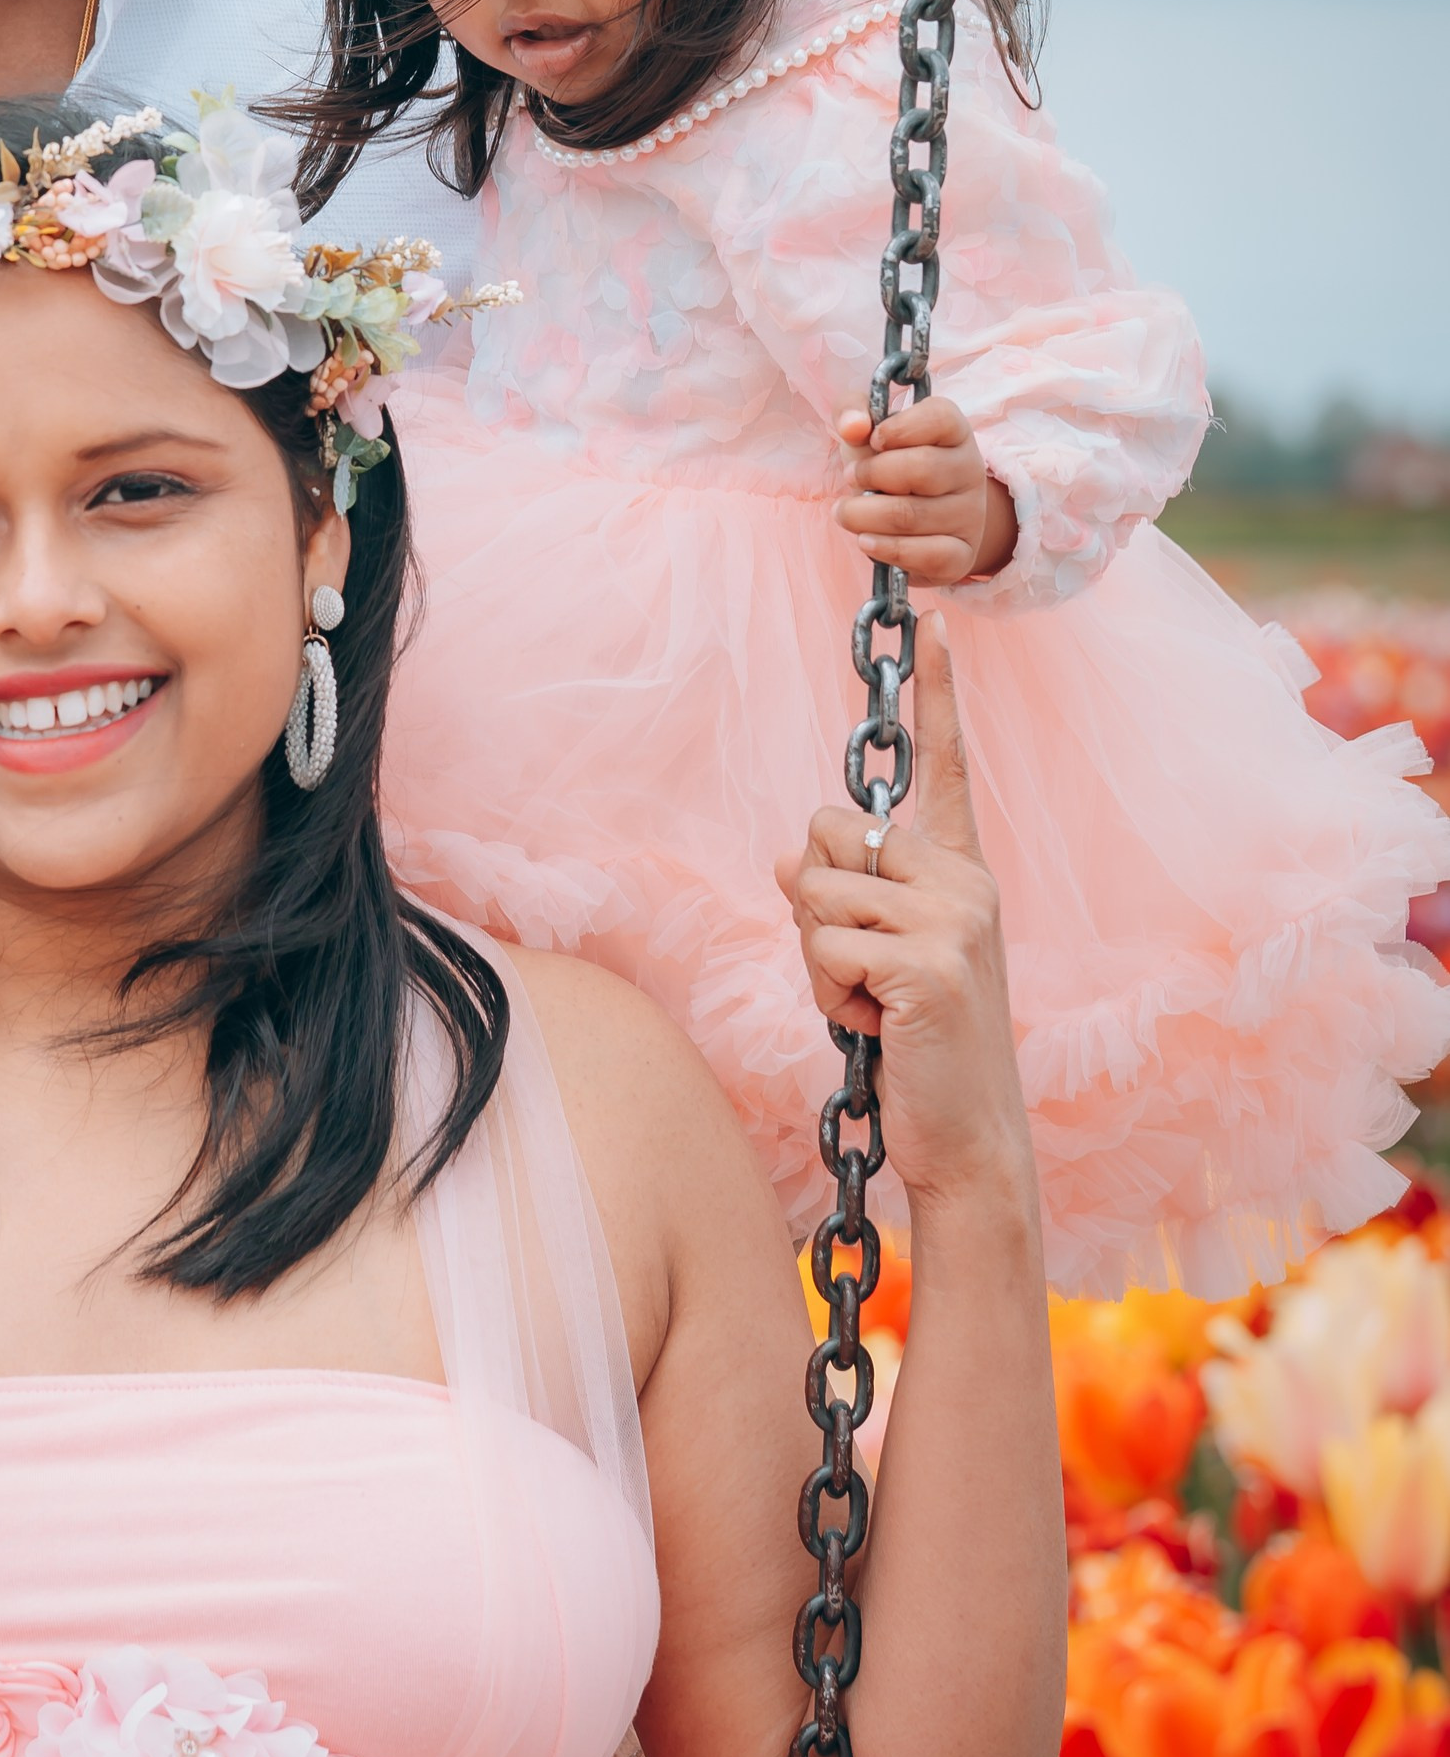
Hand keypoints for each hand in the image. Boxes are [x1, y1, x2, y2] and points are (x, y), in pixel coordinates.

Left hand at [774, 618, 1031, 1214]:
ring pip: (815, 893)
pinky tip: (879, 1028)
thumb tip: (790, 854)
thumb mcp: (869, 957)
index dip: (939, 695)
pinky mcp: (930, 964)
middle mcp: (966, 882)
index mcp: (960, 872)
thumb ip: (837, 895)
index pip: (948, 768)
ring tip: (872, 1006)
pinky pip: (825, 945)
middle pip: (828, 832)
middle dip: (816, 905)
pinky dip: (830, 996)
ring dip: (820, 963)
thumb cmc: (913, 1045)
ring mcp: (954, 920)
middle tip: (863, 974)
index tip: (938, 619)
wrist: (965, 1137)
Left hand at [835, 393, 1015, 586]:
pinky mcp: (961, 555)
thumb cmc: (887, 463)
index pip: (939, 418)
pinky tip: (866, 540)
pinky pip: (928, 555)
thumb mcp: (867, 429)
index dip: (897, 429)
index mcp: (954, 430)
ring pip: (912, 516)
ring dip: (864, 515)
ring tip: (846, 512)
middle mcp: (970, 470)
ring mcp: (970, 515)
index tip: (872, 440)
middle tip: (851, 479)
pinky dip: (887, 549)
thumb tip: (852, 426)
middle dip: (870, 475)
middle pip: (921, 469)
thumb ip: (851, 411)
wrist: (911, 518)